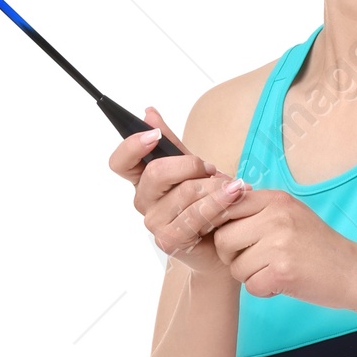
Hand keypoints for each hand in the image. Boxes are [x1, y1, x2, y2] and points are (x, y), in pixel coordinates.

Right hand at [108, 104, 244, 277]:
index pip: (121, 162)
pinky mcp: (169, 240)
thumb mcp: (191, 168)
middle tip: (211, 169)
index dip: (131, 146)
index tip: (154, 135)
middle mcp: (144, 201)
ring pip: (183, 194)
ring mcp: (154, 223)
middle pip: (156, 174)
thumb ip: (171, 143)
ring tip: (236, 187)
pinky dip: (219, 205)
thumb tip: (149, 113)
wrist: (223, 243)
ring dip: (214, 187)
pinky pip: (195, 216)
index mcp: (143, 180)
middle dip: (190, 165)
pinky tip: (235, 198)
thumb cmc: (205, 203)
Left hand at [209, 186, 356, 310]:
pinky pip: (250, 286)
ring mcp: (279, 243)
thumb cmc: (318, 247)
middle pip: (223, 239)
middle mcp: (276, 217)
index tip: (233, 241)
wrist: (354, 271)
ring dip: (249, 276)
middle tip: (253, 261)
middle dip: (231, 256)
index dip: (221, 227)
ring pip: (235, 266)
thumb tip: (215, 210)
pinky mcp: (282, 271)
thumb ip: (258, 210)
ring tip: (272, 271)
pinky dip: (263, 290)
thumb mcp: (291, 214)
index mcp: (276, 199)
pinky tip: (281, 283)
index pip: (225, 207)